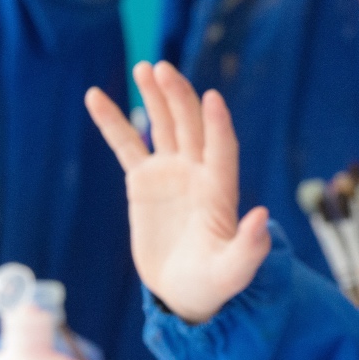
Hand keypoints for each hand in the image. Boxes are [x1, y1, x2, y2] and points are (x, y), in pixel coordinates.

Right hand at [85, 62, 271, 324]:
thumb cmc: (215, 283)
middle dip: (178, 97)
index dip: (217, 125)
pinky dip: (112, 121)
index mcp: (221, 189)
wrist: (185, 291)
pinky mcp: (143, 181)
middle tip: (162, 69)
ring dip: (153, 97)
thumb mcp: (234, 271)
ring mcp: (170, 172)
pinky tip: (95, 97)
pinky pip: (126, 145)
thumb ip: (249, 248)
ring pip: (162, 125)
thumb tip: (263, 217)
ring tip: (144, 68)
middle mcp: (197, 171)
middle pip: (189, 125)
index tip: (212, 99)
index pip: (222, 148)